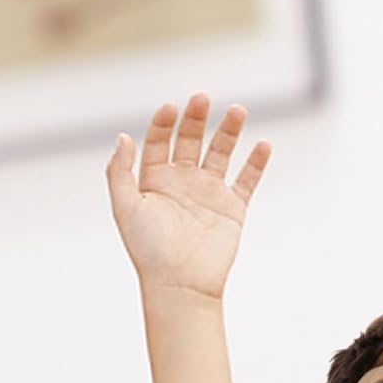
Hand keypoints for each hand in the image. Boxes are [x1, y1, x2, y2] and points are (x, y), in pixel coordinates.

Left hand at [105, 93, 270, 298]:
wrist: (180, 285)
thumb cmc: (149, 251)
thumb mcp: (126, 208)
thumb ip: (120, 172)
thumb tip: (123, 136)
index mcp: (154, 180)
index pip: (160, 141)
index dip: (164, 122)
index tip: (171, 108)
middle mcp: (182, 182)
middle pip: (190, 139)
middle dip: (196, 118)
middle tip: (202, 98)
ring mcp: (209, 193)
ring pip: (221, 152)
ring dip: (229, 130)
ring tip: (237, 110)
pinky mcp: (232, 208)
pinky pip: (247, 180)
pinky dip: (256, 163)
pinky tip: (263, 144)